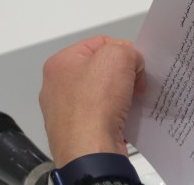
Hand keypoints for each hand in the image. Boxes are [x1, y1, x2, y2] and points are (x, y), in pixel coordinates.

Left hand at [40, 35, 144, 166]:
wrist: (90, 150)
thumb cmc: (94, 106)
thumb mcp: (119, 57)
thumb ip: (128, 50)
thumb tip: (132, 63)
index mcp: (61, 63)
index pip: (100, 43)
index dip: (123, 50)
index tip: (134, 62)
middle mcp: (58, 86)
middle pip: (102, 69)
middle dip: (123, 75)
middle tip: (134, 83)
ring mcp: (66, 110)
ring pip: (103, 93)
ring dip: (121, 95)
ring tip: (129, 102)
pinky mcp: (77, 130)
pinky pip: (102, 115)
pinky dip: (117, 115)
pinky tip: (124, 118)